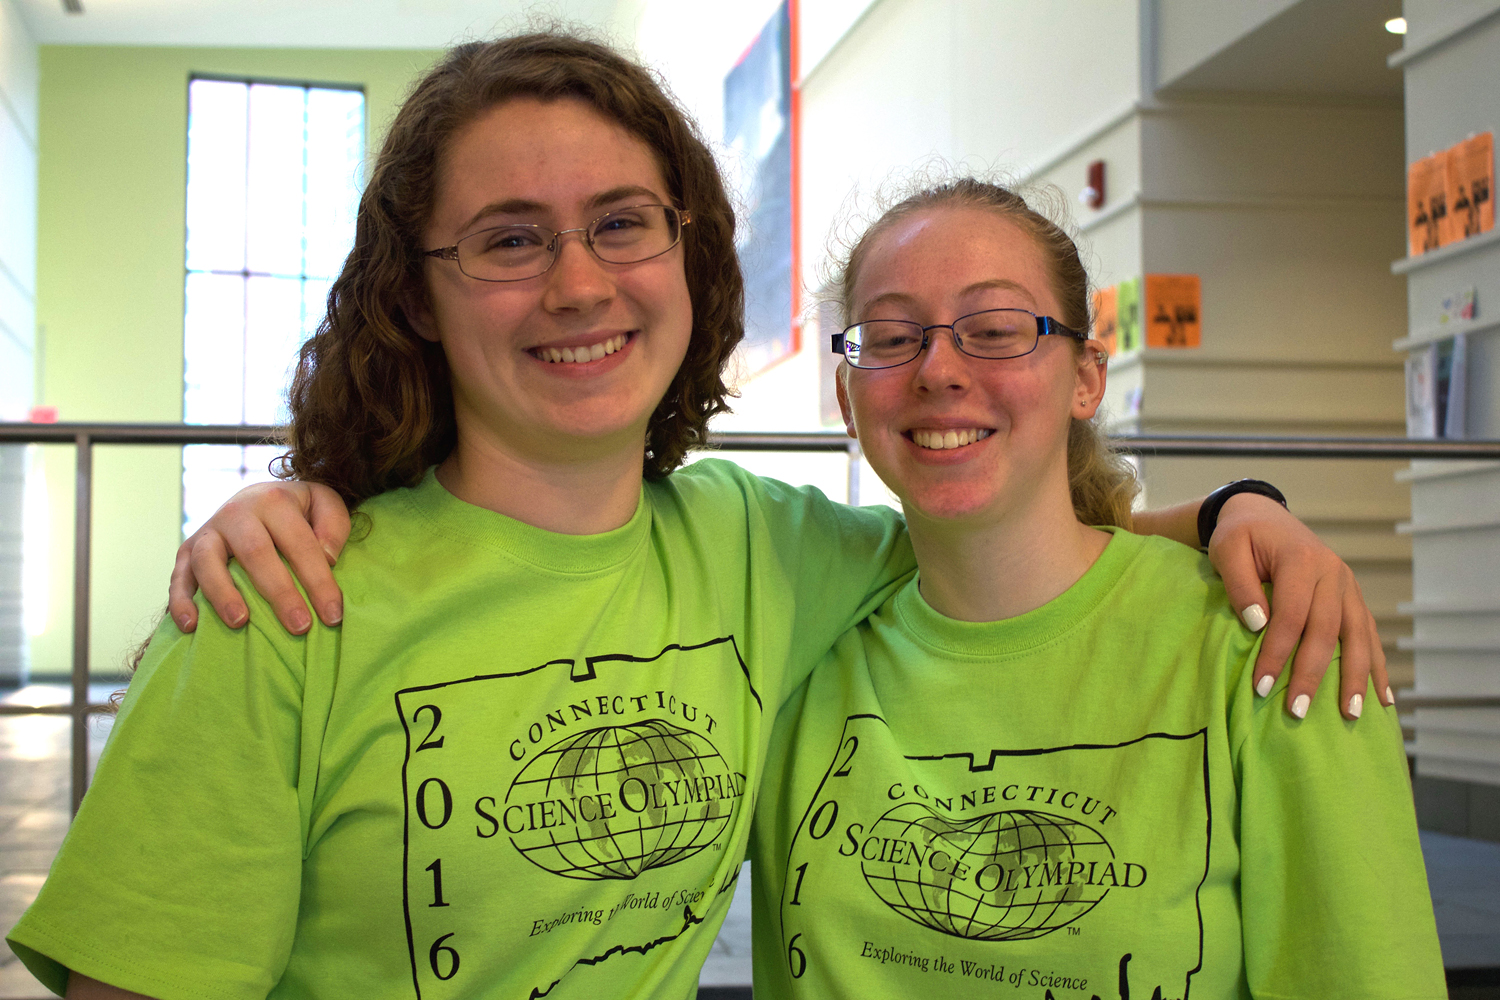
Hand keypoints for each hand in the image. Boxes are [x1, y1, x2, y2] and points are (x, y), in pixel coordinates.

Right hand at [168, 481, 351, 634]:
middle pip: (255, 552)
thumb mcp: (324, 504)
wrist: (257, 498)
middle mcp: (237, 512)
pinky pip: (178, 576)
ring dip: (222, 593)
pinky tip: (191, 625)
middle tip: (300, 627)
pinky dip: (180, 601)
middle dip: (279, 592)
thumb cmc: (299, 512)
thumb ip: (334, 526)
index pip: (299, 543)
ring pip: (207, 560)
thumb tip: (326, 558)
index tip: (333, 615)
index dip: (318, 580)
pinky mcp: (186, 551)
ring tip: (240, 623)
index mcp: (274, 500)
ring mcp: (208, 531)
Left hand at [1206, 493, 1389, 720]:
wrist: (1263, 516)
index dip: (1278, 652)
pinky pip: (1368, 634)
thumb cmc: (1240, 537)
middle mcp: (1333, 573)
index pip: (1292, 615)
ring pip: (1358, 636)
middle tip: (1298, 711)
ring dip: (1357, 677)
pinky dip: (1377, 665)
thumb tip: (1258, 624)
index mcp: (1302, 560)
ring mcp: (1348, 586)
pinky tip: (1383, 697)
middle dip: (1313, 674)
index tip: (1262, 686)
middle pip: (1328, 631)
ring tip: (1352, 715)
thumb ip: (1240, 585)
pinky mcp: (1352, 597)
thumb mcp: (1227, 550)